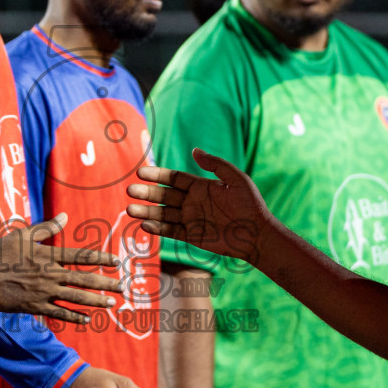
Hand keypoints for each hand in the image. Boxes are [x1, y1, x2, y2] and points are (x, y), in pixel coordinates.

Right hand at [0, 214, 122, 324]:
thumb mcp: (22, 235)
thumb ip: (46, 228)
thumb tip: (65, 217)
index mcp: (47, 255)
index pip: (80, 256)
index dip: (100, 259)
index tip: (116, 261)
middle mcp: (49, 274)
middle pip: (83, 279)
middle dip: (106, 283)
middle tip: (123, 286)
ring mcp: (43, 292)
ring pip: (75, 297)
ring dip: (96, 301)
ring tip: (111, 302)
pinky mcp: (35, 306)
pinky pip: (59, 313)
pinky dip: (75, 316)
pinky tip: (88, 319)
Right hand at [127, 149, 271, 261]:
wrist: (258, 233)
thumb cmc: (251, 204)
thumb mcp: (236, 179)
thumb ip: (215, 164)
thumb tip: (194, 150)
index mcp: (200, 187)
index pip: (173, 179)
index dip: (157, 175)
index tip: (141, 172)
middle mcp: (192, 202)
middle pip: (164, 196)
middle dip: (147, 193)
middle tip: (130, 190)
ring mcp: (190, 220)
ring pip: (163, 214)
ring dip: (147, 212)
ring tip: (130, 209)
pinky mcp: (192, 236)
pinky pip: (171, 231)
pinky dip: (158, 228)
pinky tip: (144, 225)